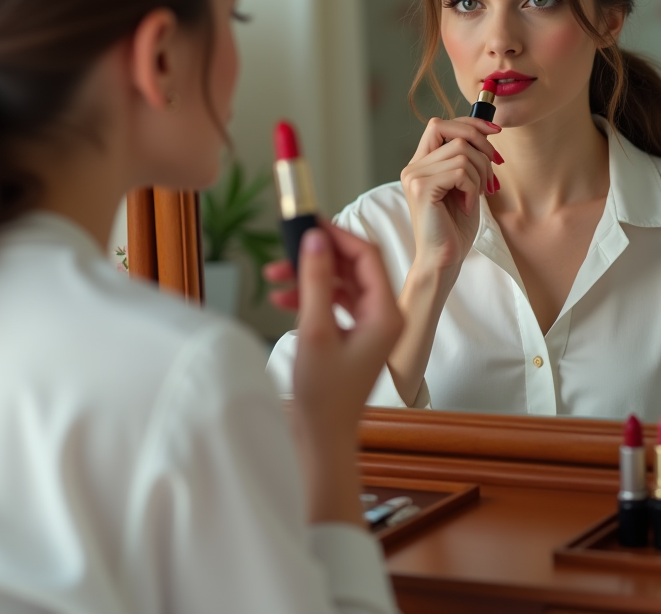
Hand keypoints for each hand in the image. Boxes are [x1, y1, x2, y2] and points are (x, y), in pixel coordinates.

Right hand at [266, 224, 403, 437]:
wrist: (322, 436)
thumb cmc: (323, 394)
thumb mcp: (315, 330)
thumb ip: (316, 280)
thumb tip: (315, 239)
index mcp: (386, 315)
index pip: (367, 257)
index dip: (338, 236)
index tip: (308, 223)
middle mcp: (383, 317)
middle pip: (353, 268)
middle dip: (318, 257)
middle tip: (287, 246)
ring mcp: (370, 327)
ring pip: (341, 284)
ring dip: (309, 277)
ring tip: (275, 276)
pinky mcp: (354, 336)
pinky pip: (334, 303)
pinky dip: (310, 297)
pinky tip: (282, 299)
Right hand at [400, 116, 501, 276]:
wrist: (443, 259)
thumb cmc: (454, 227)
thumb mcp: (465, 186)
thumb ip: (467, 160)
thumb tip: (487, 132)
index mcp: (421, 164)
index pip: (440, 125)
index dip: (470, 124)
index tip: (495, 132)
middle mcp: (414, 167)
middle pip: (453, 133)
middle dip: (482, 147)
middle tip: (493, 172)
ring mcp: (415, 176)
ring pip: (462, 153)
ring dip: (480, 174)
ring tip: (478, 195)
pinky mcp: (422, 188)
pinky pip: (461, 172)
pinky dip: (473, 188)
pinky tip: (468, 206)